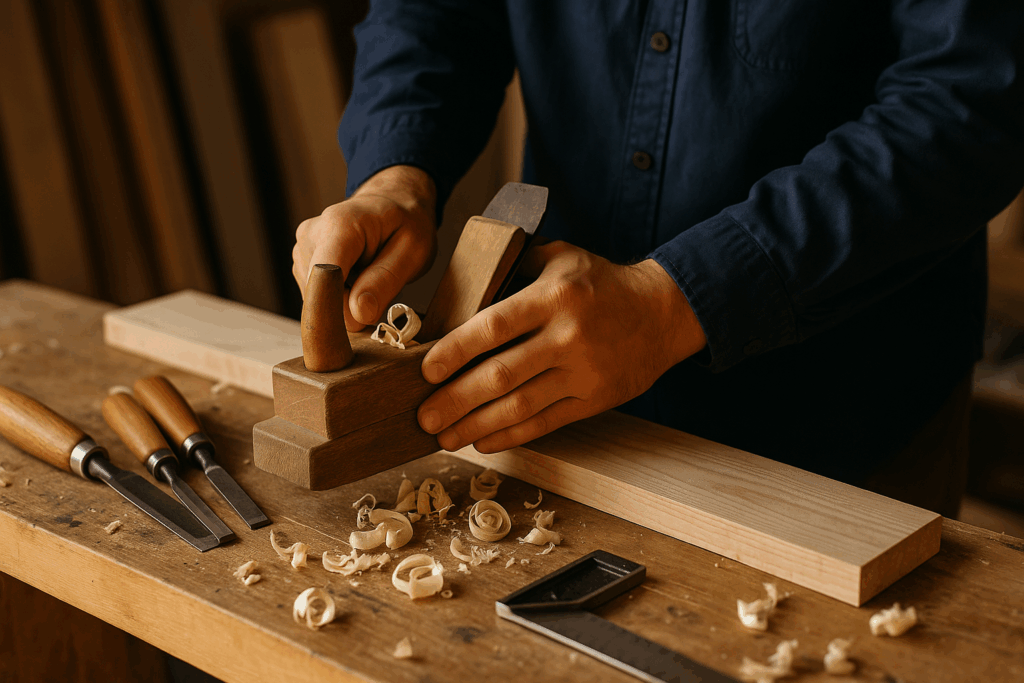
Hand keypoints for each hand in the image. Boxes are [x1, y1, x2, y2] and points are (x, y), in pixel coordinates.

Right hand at [292, 165, 437, 329]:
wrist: (392, 205)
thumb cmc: (406, 223)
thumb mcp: (413, 250)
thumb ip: (385, 280)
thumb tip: (357, 314)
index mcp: (339, 225)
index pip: (325, 276)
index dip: (340, 309)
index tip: (362, 324)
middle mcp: (311, 235)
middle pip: (322, 295)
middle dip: (351, 307)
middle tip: (381, 291)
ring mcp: (302, 250)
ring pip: (319, 301)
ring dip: (347, 302)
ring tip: (370, 279)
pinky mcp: (301, 264)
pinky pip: (319, 298)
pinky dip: (340, 298)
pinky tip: (357, 280)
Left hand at [416, 241, 706, 452]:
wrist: (662, 312)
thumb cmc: (599, 283)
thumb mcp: (559, 257)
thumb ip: (512, 270)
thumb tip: (457, 296)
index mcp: (555, 296)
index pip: (495, 325)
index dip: (456, 350)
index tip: (427, 370)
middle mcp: (569, 335)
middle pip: (502, 375)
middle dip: (456, 400)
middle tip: (423, 416)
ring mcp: (584, 371)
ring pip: (521, 406)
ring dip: (476, 426)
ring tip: (444, 436)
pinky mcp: (596, 399)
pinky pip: (546, 423)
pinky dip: (511, 435)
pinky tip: (483, 441)